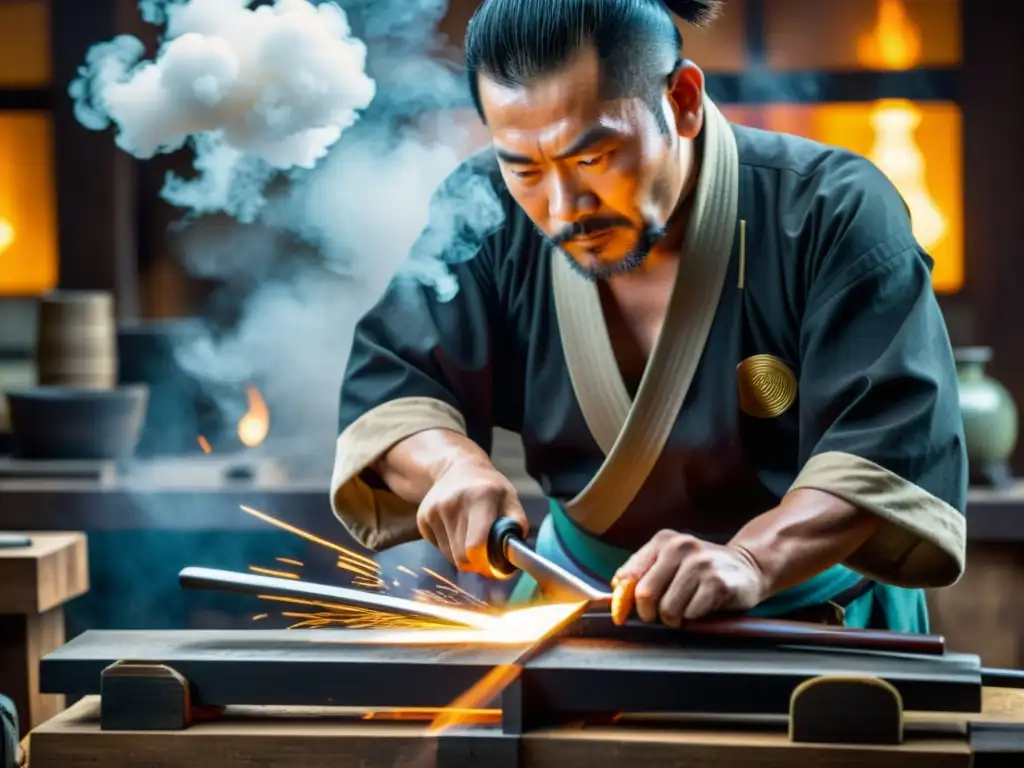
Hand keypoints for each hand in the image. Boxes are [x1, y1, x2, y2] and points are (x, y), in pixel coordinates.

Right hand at [416, 457, 528, 575]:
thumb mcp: (509, 499)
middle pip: (460, 555)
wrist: (458, 468)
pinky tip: (456, 529)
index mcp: (479, 497)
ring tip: (470, 536)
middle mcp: (452, 503)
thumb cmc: (489, 488)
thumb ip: (517, 524)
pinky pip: (438, 547)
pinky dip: (449, 546)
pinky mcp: (422, 518)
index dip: (485, 562)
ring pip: (448, 555)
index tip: (492, 564)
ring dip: (461, 554)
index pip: (475, 545)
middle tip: (484, 555)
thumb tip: (514, 554)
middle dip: (474, 562)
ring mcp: (433, 511)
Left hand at [612, 529, 768, 625]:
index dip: (625, 601)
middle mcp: (681, 547)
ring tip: (688, 607)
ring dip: (676, 618)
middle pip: (646, 595)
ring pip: (668, 609)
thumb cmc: (701, 570)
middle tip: (665, 613)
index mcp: (663, 541)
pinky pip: (691, 614)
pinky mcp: (718, 582)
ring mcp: (701, 563)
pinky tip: (705, 606)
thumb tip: (616, 590)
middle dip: (652, 614)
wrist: (747, 566)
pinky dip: (695, 618)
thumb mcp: (670, 562)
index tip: (625, 614)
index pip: (629, 576)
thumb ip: (642, 572)